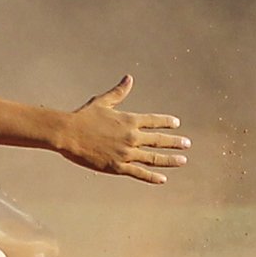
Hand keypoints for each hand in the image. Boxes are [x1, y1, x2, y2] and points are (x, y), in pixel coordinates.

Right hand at [59, 75, 188, 183]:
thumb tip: (129, 77)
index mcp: (129, 120)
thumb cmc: (84, 117)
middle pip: (158, 140)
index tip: (177, 123)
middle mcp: (131, 137)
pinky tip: (163, 179)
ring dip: (169, 160)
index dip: (167, 122)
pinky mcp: (117, 167)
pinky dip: (152, 176)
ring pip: (153, 158)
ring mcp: (126, 153)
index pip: (154, 120)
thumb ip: (119, 92)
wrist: (68, 134)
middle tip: (187, 144)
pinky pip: (139, 173)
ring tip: (182, 160)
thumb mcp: (103, 102)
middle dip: (175, 142)